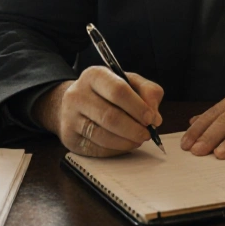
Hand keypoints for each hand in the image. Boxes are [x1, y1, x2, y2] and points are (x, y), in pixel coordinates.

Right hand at [34, 66, 163, 157]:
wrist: (76, 103)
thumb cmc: (108, 92)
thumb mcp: (130, 82)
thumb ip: (148, 92)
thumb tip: (155, 118)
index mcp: (94, 75)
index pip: (118, 91)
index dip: (138, 107)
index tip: (151, 118)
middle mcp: (77, 94)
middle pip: (110, 116)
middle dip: (134, 129)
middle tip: (147, 134)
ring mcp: (70, 117)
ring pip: (102, 135)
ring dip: (126, 142)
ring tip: (138, 140)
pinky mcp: (69, 138)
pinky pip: (96, 149)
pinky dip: (115, 150)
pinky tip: (124, 144)